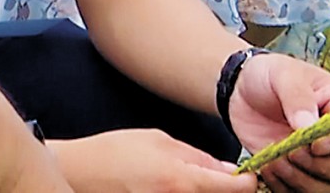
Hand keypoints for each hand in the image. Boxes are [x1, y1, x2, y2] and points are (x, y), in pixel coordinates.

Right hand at [49, 130, 257, 192]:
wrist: (79, 173)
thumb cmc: (115, 153)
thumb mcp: (160, 141)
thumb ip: (198, 157)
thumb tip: (229, 170)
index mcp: (183, 181)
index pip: (237, 189)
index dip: (249, 182)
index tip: (249, 175)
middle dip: (227, 190)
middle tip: (222, 178)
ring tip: (191, 180)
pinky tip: (176, 188)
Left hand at [226, 54, 329, 191]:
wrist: (240, 91)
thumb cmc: (268, 75)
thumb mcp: (283, 74)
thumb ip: (298, 97)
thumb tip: (309, 127)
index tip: (314, 144)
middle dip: (322, 168)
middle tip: (292, 153)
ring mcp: (320, 159)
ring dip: (303, 182)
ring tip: (275, 161)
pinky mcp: (298, 172)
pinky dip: (286, 188)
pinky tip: (267, 168)